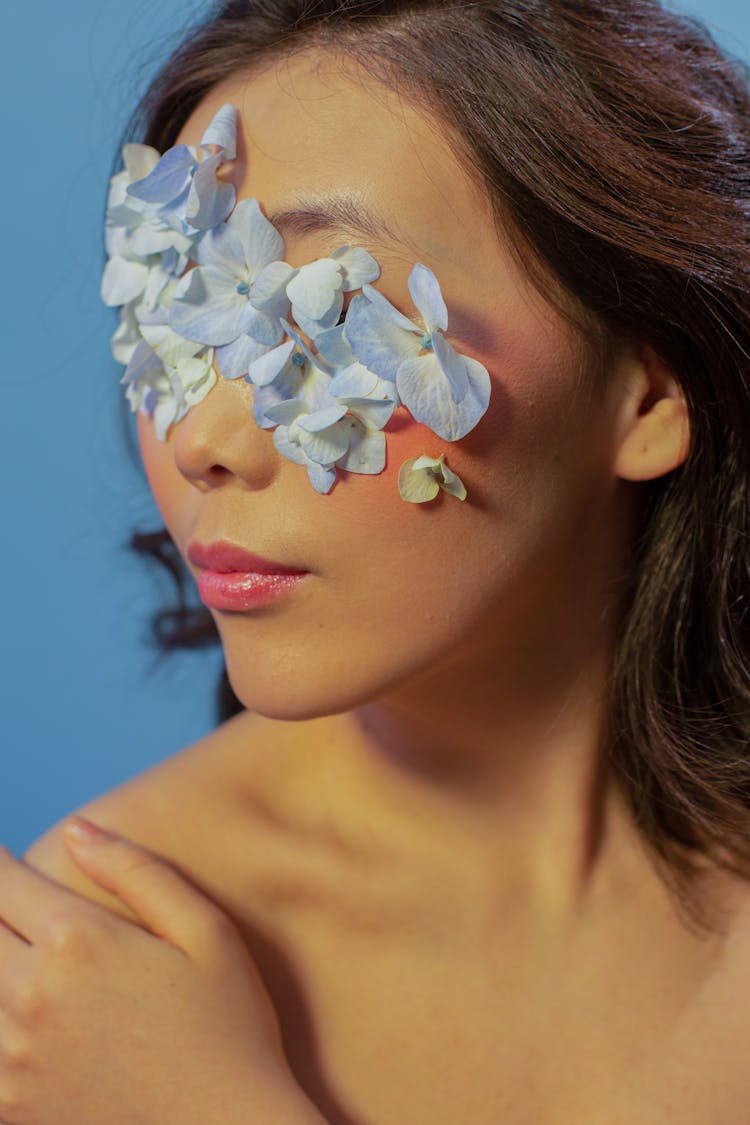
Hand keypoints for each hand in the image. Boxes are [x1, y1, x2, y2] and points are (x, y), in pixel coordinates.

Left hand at [0, 819, 322, 1124]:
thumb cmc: (230, 1029)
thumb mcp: (206, 932)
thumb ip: (136, 871)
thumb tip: (77, 830)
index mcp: (79, 941)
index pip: (3, 881)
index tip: (2, 859)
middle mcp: (32, 995)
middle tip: (16, 909)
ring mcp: (12, 1057)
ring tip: (20, 950)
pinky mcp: (9, 1105)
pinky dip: (1, 1017)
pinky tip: (23, 1014)